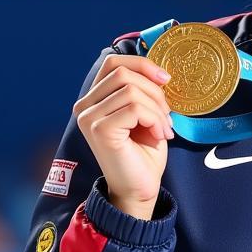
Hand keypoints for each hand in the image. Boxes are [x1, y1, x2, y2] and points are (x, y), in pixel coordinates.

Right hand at [73, 53, 174, 218]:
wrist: (140, 189)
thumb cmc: (143, 154)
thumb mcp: (145, 114)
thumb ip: (143, 91)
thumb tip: (158, 71)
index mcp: (94, 99)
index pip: (113, 62)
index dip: (142, 64)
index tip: (165, 80)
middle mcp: (84, 106)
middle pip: (124, 73)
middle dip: (155, 91)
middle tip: (167, 115)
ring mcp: (89, 117)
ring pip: (132, 90)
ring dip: (157, 109)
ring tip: (163, 129)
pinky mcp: (100, 129)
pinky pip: (135, 108)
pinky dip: (155, 119)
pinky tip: (159, 136)